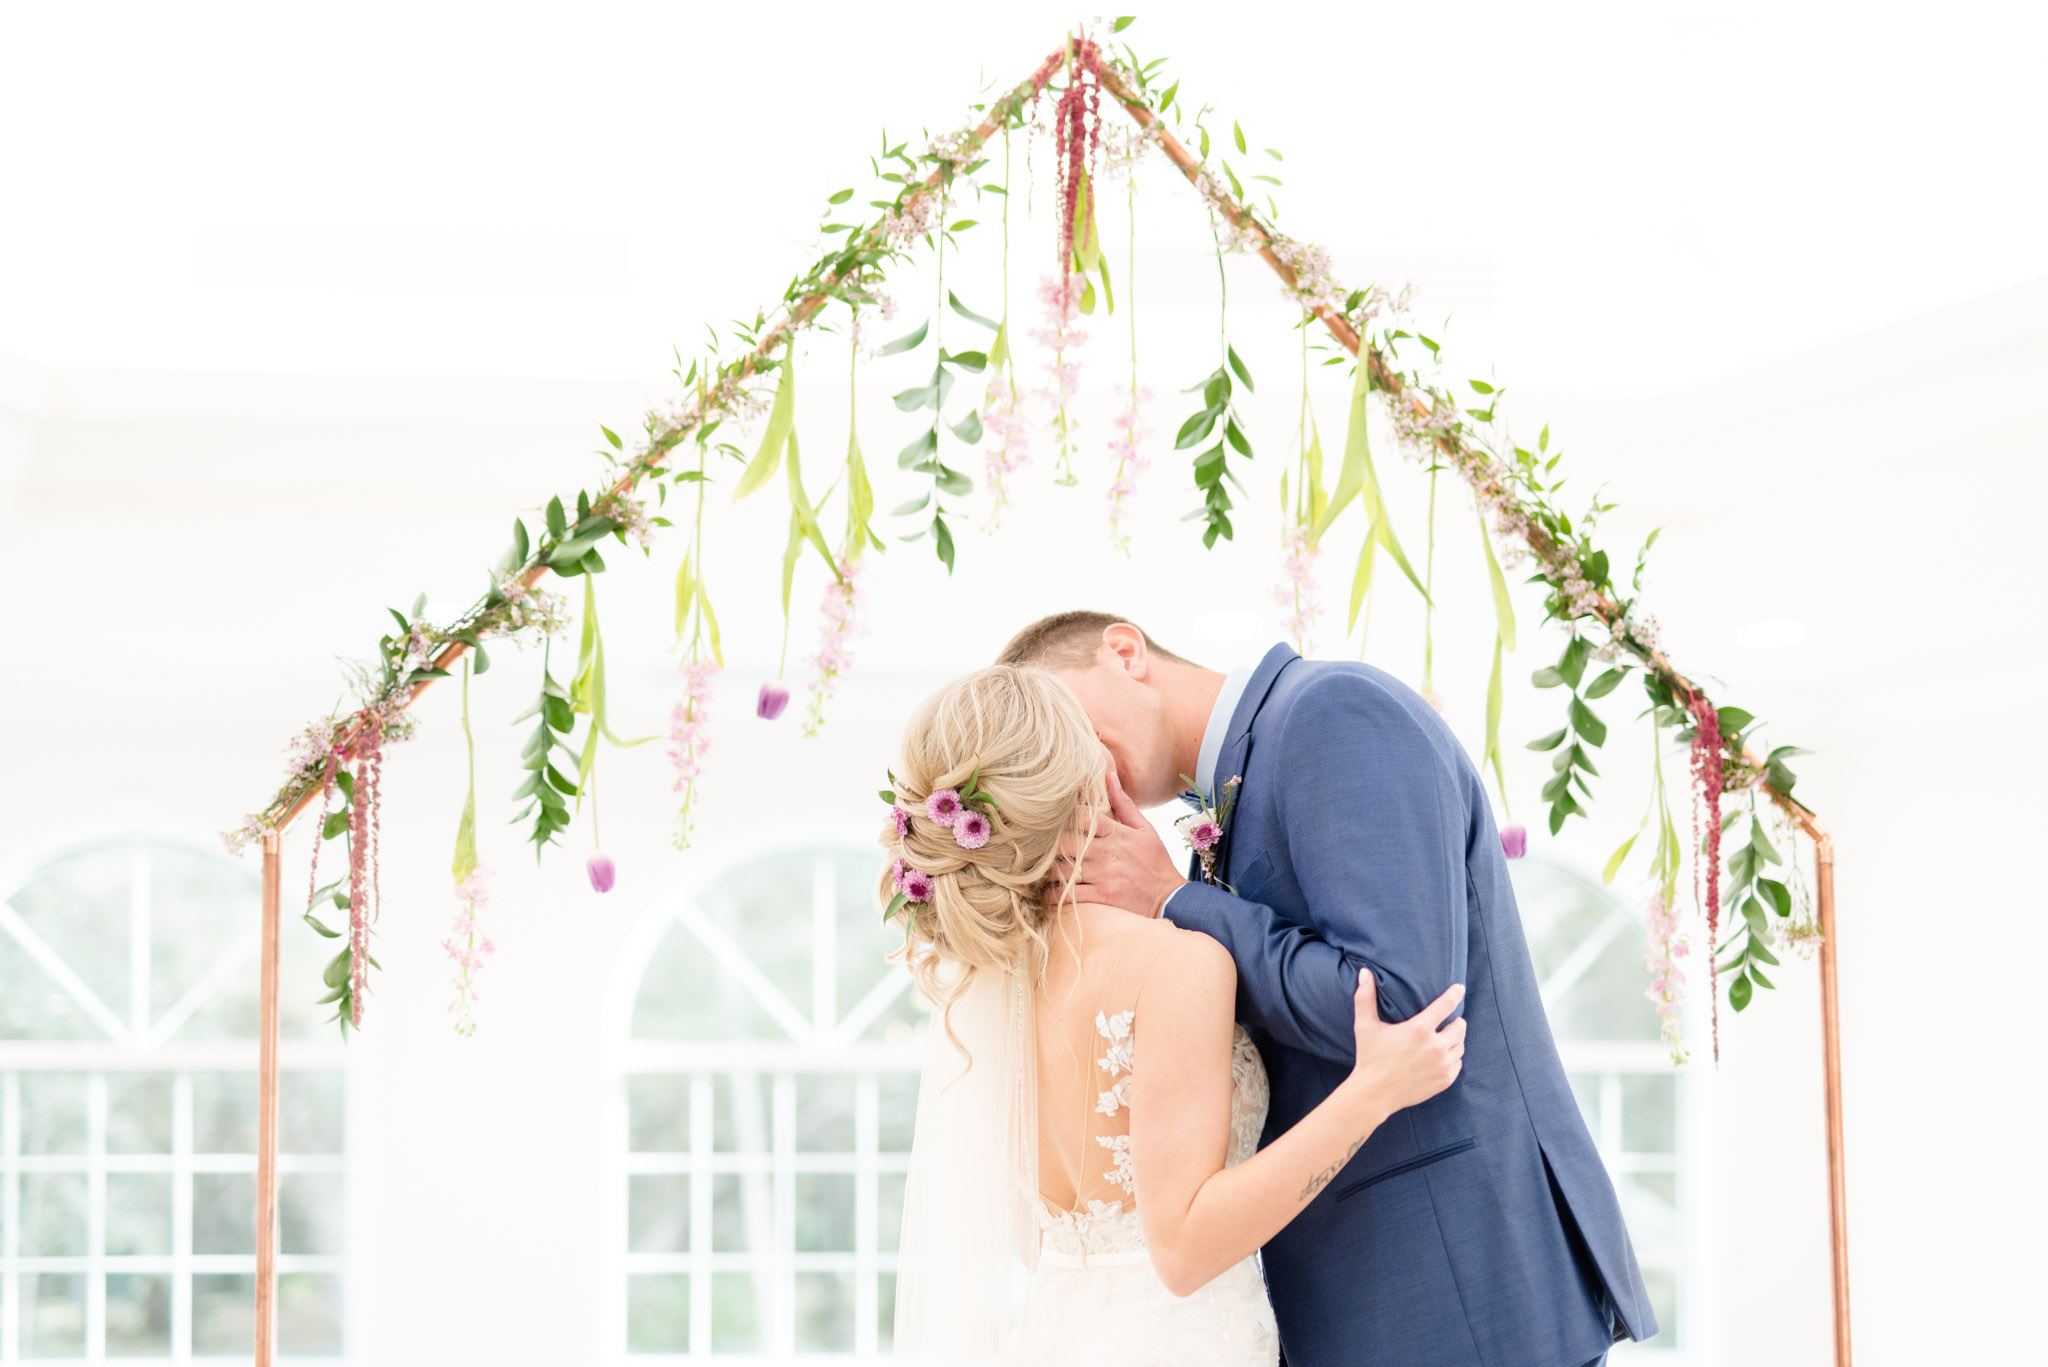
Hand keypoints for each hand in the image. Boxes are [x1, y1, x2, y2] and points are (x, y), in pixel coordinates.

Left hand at [1048, 763, 1187, 917]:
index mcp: (1117, 833)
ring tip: (1040, 869)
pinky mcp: (1102, 897)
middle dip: (1051, 845)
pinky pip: (1069, 894)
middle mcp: (1108, 853)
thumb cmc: (1155, 861)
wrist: (1170, 897)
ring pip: (1063, 869)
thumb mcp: (1145, 828)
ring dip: (1048, 870)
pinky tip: (1047, 892)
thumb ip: (1123, 803)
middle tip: (1040, 846)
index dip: (1065, 816)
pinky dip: (1053, 894)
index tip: (1054, 819)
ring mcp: (1104, 876)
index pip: (1084, 817)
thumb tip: (1109, 775)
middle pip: (1066, 843)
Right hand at [1348, 971, 1465, 1113]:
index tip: (1459, 988)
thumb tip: (1364, 972)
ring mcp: (1442, 1065)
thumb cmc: (1369, 1057)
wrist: (1375, 1093)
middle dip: (1455, 1021)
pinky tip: (1442, 1055)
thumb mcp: (1365, 1025)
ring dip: (1455, 1039)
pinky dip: (1453, 1057)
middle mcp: (1434, 1047)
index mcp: (1418, 1030)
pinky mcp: (1445, 1080)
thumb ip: (1365, 997)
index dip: (1455, 994)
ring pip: (1461, 1045)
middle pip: (1460, 1026)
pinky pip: (1458, 1063)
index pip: (1446, 1005)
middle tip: (1448, 1020)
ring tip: (1445, 1037)